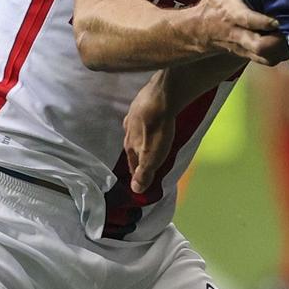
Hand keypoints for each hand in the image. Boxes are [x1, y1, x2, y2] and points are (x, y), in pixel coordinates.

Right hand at [124, 74, 176, 194]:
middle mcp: (127, 131)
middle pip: (132, 147)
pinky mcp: (141, 102)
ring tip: (148, 141)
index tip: (141, 180)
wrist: (161, 97)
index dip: (137, 173)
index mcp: (129, 146)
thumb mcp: (152, 157)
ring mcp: (133, 115)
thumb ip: (144, 173)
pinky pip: (142, 117)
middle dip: (138, 155)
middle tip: (146, 161)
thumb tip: (135, 191)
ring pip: (135, 131)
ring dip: (140, 138)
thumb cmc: (157, 131)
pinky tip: (150, 121)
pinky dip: (145, 122)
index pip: (132, 165)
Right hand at [192, 0, 287, 64]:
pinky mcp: (250, 55)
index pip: (248, 20)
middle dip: (278, 41)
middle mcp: (238, 34)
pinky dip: (281, 55)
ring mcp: (245, 47)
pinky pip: (268, 61)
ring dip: (283, 49)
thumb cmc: (218, 1)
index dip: (264, 22)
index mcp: (231, 14)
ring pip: (266, 56)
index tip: (279, 18)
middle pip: (259, 46)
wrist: (201, 30)